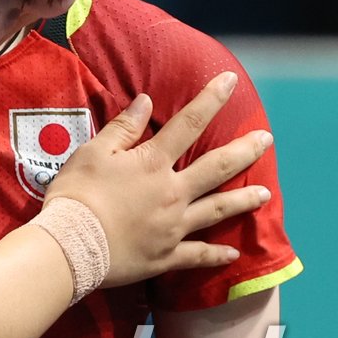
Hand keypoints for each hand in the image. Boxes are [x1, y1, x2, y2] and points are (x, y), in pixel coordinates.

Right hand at [44, 72, 272, 286]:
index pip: (188, 124)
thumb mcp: (94, 152)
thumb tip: (147, 101)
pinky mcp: (166, 256)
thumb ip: (124, 128)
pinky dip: (216, 254)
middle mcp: (172, 192)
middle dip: (244, 151)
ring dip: (242, 200)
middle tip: (266, 140)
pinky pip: (198, 255)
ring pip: (216, 210)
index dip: (211, 99)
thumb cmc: (77, 194)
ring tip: (265, 194)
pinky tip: (234, 253)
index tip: (232, 81)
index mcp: (153, 163)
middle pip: (216, 168)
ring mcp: (173, 227)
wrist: (71, 244)